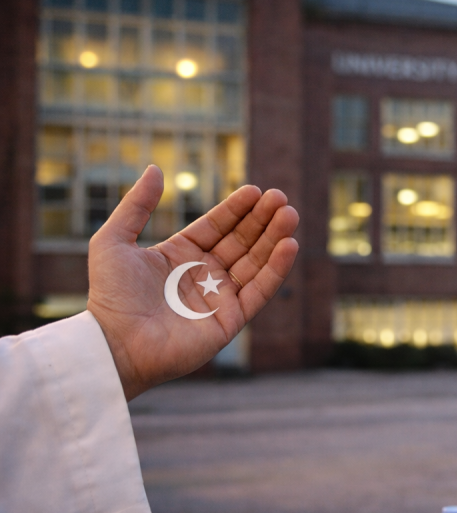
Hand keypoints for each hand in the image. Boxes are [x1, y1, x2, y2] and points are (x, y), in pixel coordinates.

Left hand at [87, 165, 298, 400]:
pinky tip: (288, 246)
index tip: (255, 191)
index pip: (217, 226)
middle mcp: (204, 275)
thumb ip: (136, 205)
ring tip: (290, 215)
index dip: (236, 209)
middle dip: (262, 219)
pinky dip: (276, 269)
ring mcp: (220, 298)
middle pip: (242, 241)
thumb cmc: (110, 295)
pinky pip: (259, 290)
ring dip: (275, 238)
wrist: (116, 343)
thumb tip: (155, 169)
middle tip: (281, 198)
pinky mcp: (231, 320)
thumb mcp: (113, 240)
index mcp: (180, 255)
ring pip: (256, 262)